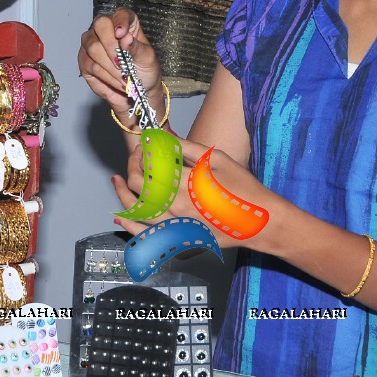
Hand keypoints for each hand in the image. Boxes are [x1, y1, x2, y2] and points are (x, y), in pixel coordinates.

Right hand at [78, 8, 162, 117]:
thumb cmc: (145, 70)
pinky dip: (106, 76)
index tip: (122, 34)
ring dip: (111, 66)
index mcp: (125, 23)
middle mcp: (106, 29)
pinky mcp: (85, 60)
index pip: (120, 14)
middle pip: (100, 25)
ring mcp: (92, 43)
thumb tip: (126, 39)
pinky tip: (117, 81)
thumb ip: (137, 48)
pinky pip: (91, 65)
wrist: (138, 92)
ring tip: (124, 77)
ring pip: (93, 47)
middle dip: (112, 46)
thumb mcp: (148, 59)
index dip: (120, 21)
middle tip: (124, 63)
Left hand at [111, 136, 284, 252]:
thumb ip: (187, 148)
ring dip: (123, 194)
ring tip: (116, 180)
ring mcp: (177, 225)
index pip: (151, 166)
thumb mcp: (218, 160)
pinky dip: (130, 225)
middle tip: (136, 157)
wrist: (259, 220)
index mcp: (187, 183)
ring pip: (137, 211)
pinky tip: (120, 216)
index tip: (144, 146)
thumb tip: (161, 138)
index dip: (141, 154)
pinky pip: (147, 235)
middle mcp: (178, 206)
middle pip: (140, 187)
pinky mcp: (180, 238)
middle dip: (132, 167)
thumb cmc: (242, 188)